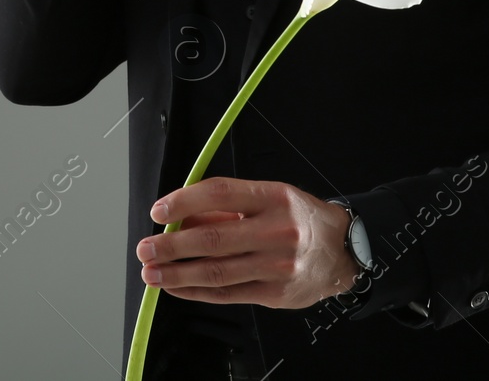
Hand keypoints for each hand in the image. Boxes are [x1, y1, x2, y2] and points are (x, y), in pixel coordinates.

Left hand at [136, 178, 360, 309]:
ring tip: (151, 271)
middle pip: (213, 238)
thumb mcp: (267, 199)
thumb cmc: (298, 219)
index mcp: (273, 197)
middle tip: (144, 247)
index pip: (219, 193)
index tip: (159, 211)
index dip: (183, 201)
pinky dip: (195, 291)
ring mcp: (277, 265)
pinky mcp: (275, 294)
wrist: (344, 252)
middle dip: (171, 245)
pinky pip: (227, 294)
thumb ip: (225, 209)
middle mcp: (277, 231)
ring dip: (176, 273)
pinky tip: (175, 287)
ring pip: (216, 271)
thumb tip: (179, 218)